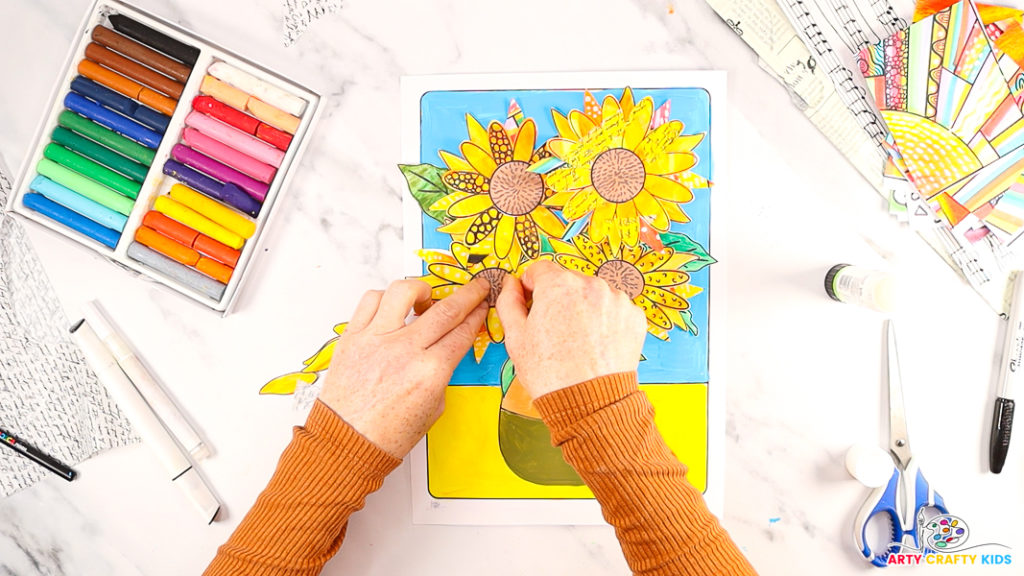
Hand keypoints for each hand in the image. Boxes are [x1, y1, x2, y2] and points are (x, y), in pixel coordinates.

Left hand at [319, 278, 488, 457]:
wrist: (346, 442)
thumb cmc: (386, 434)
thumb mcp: (433, 407)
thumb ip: (441, 372)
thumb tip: (445, 348)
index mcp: (430, 373)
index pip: (462, 333)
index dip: (477, 316)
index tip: (482, 307)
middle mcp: (404, 351)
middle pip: (446, 310)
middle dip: (468, 295)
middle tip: (476, 287)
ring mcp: (376, 340)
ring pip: (404, 291)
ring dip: (422, 289)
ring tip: (425, 298)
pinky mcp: (353, 336)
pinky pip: (371, 300)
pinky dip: (386, 298)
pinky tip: (393, 307)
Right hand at [496, 260, 646, 399]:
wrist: (590, 403)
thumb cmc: (550, 373)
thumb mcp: (516, 337)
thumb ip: (509, 302)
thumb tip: (511, 284)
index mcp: (558, 285)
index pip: (540, 270)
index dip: (532, 287)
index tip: (533, 303)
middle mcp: (590, 285)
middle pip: (568, 281)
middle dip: (559, 299)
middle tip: (555, 330)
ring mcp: (616, 300)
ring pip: (593, 294)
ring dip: (584, 308)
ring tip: (578, 340)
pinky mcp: (634, 316)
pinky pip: (614, 310)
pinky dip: (606, 321)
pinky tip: (596, 343)